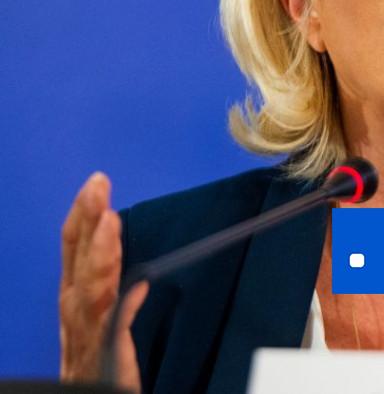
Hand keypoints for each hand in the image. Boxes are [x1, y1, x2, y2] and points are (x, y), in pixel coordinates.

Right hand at [59, 172, 146, 392]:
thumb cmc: (100, 368)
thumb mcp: (107, 328)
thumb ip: (120, 304)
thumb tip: (139, 284)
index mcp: (76, 301)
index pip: (76, 250)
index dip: (84, 217)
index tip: (97, 183)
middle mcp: (75, 314)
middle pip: (78, 260)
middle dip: (86, 220)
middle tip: (98, 183)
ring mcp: (86, 335)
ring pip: (91, 288)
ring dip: (100, 253)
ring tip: (109, 219)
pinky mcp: (103, 358)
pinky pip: (113, 329)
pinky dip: (122, 306)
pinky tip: (138, 285)